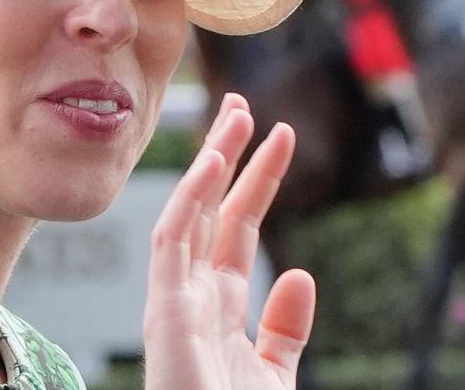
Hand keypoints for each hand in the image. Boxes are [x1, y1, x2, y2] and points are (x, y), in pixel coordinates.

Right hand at [143, 93, 315, 389]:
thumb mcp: (273, 374)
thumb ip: (283, 329)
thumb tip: (300, 275)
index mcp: (216, 307)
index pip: (237, 227)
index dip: (257, 179)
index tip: (278, 134)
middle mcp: (189, 296)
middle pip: (210, 210)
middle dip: (228, 155)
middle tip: (243, 101)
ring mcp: (174, 302)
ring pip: (189, 214)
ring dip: (212, 162)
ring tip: (236, 113)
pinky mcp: (165, 314)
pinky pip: (172, 244)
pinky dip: (189, 199)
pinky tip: (214, 161)